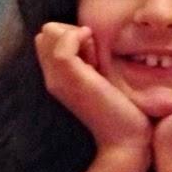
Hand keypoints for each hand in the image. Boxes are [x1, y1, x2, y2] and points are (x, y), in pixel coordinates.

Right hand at [34, 23, 150, 151]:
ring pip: (50, 31)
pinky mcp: (70, 77)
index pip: (47, 37)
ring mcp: (57, 78)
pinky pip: (62, 41)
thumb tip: (90, 35)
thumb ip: (92, 62)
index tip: (94, 56)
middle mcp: (52, 77)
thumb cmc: (123, 112)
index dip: (72, 37)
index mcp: (58, 78)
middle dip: (74, 33)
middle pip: (46, 31)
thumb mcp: (103, 81)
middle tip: (96, 58)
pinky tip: (98, 58)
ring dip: (78, 36)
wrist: (125, 140)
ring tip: (97, 61)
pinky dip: (81, 37)